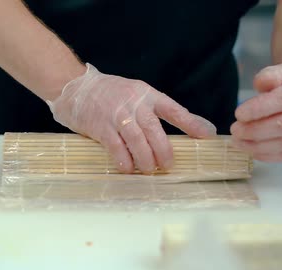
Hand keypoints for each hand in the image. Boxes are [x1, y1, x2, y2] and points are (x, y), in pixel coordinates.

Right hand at [47, 64, 216, 173]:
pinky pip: (116, 148)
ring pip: (137, 142)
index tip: (207, 136)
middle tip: (168, 165)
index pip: (173, 109)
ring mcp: (116, 116)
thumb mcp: (135, 94)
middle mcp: (134, 104)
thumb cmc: (109, 94)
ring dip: (146, 160)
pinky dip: (124, 161)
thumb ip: (157, 109)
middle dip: (164, 151)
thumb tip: (193, 125)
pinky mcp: (101, 127)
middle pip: (155, 131)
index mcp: (146, 94)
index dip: (191, 123)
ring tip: (150, 169)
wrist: (75, 87)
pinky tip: (128, 168)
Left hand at [231, 64, 281, 161]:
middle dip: (255, 130)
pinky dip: (266, 155)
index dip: (259, 109)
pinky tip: (251, 149)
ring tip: (238, 141)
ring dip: (257, 146)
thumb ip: (268, 76)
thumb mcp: (280, 71)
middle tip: (235, 130)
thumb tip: (261, 84)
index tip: (238, 114)